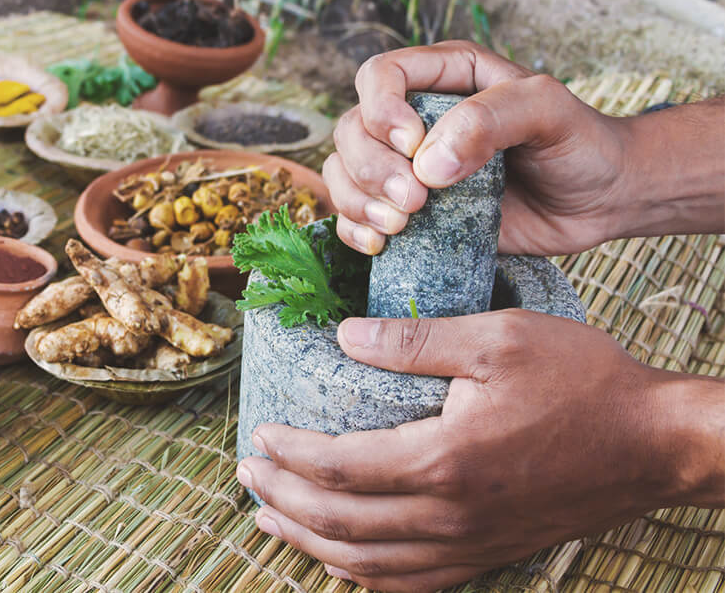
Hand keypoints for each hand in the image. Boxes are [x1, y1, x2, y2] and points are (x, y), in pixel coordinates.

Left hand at [236, 310, 720, 591]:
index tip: (261, 432)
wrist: (654, 443)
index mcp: (444, 459)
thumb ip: (414, 340)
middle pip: (340, 522)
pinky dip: (363, 575)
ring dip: (309, 542)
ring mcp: (469, 544)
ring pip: (366, 563)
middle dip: (282, 500)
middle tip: (248, 474)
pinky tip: (340, 561)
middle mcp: (450, 515)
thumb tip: (343, 336)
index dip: (290, 453)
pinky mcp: (488, 554)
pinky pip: (410, 582)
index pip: (340, 467)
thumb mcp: (497, 338)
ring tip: (269, 519)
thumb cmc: (582, 382)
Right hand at [326, 40, 630, 256]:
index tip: (413, 147)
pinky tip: (380, 245)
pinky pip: (354, 217)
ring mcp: (407, 168)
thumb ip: (489, 120)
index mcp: (445, 77)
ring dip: (357, 202)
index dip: (381, 110)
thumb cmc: (580, 143)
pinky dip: (354, 231)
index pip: (379, 75)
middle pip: (352, 130)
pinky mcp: (409, 212)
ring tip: (399, 226)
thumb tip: (427, 164)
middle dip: (371, 169)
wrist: (602, 199)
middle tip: (414, 202)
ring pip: (344, 173)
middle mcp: (415, 119)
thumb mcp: (548, 111)